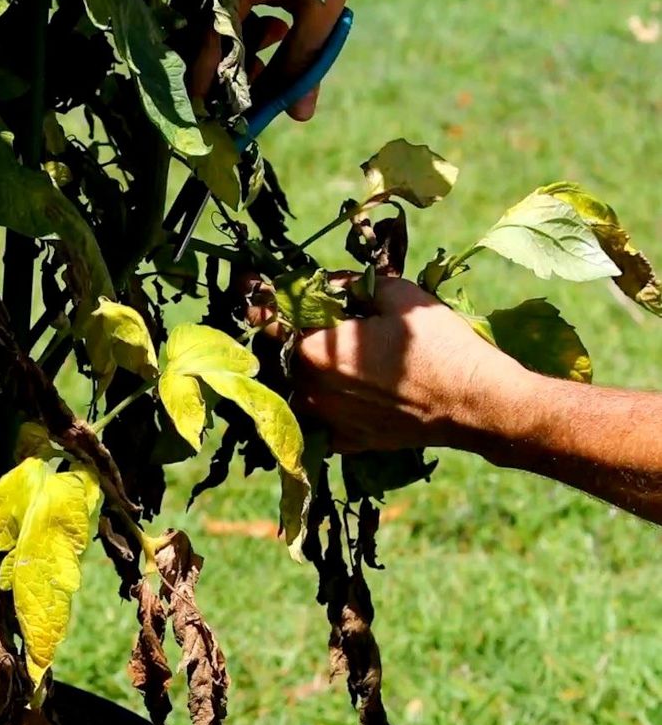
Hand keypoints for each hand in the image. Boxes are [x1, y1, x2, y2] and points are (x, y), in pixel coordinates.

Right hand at [189, 0, 381, 120]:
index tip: (213, 119)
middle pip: (208, 44)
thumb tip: (296, 116)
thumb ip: (303, 67)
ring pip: (218, 31)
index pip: (207, 50)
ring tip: (279, 41)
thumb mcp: (319, 16)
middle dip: (233, 72)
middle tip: (261, 84)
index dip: (208, 88)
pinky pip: (226, 14)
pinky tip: (277, 26)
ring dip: (245, 51)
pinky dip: (248, 31)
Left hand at [245, 275, 530, 453]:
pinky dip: (317, 408)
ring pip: (294, 393)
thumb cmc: (439, 345)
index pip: (271, 323)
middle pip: (279, 360)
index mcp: (318, 351)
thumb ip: (353, 284)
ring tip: (310, 355)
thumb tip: (329, 283)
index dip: (261, 303)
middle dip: (279, 338)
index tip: (250, 289)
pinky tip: (329, 394)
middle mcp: (314, 391)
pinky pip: (318, 424)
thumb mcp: (398, 295)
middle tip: (288, 319)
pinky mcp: (349, 442)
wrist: (475, 404)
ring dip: (295, 373)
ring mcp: (329, 421)